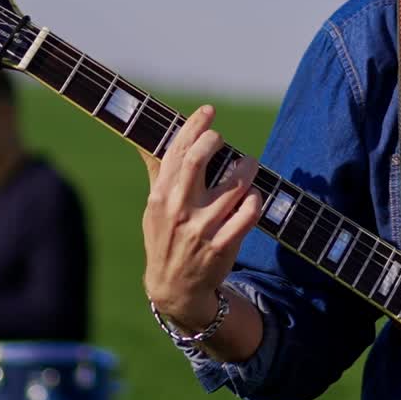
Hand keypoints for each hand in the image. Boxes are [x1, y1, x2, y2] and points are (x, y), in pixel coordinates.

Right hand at [140, 104, 262, 333]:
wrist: (173, 288)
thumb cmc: (165, 238)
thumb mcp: (154, 207)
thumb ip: (158, 171)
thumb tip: (146, 138)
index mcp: (161, 197)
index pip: (176, 152)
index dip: (194, 126)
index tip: (208, 111)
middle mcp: (179, 211)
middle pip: (197, 161)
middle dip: (213, 140)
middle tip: (222, 139)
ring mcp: (201, 230)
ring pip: (234, 185)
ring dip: (246, 168)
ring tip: (248, 165)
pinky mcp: (223, 247)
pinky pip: (248, 213)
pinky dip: (255, 199)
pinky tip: (252, 196)